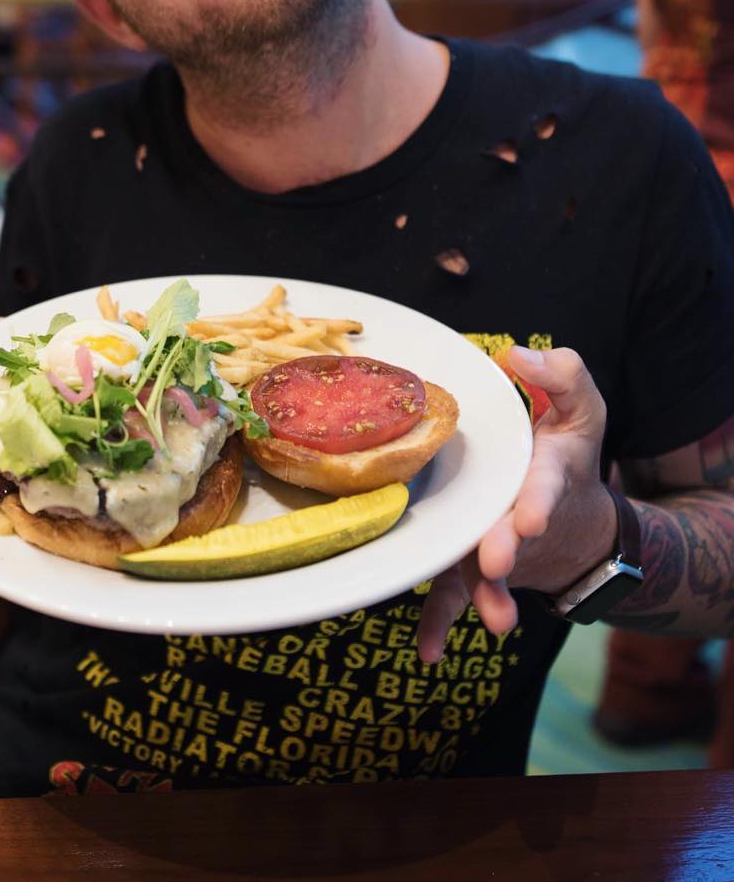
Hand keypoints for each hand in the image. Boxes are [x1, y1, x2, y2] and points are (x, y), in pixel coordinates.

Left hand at [417, 346, 614, 662]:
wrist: (570, 518)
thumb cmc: (563, 451)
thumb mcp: (578, 407)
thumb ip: (560, 376)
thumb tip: (518, 354)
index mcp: (544, 475)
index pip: (543, 486)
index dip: (536, 500)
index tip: (530, 515)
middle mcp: (518, 516)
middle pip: (512, 535)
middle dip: (506, 548)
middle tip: (496, 560)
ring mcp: (494, 546)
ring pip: (486, 575)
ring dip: (488, 596)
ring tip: (494, 619)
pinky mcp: (469, 567)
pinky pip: (453, 598)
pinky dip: (442, 625)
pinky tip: (429, 652)